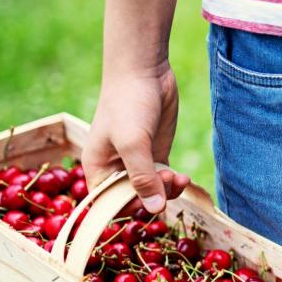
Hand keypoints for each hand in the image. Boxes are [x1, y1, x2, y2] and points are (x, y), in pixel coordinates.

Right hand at [83, 63, 189, 213]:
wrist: (144, 72)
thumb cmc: (128, 104)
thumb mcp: (133, 143)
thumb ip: (142, 177)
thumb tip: (155, 209)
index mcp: (98, 169)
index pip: (110, 205)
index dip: (130, 208)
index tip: (150, 199)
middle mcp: (115, 169)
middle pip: (135, 201)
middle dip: (154, 196)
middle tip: (168, 178)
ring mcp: (138, 163)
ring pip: (154, 192)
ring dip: (168, 190)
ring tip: (179, 177)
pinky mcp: (156, 155)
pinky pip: (164, 180)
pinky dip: (174, 183)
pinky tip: (183, 177)